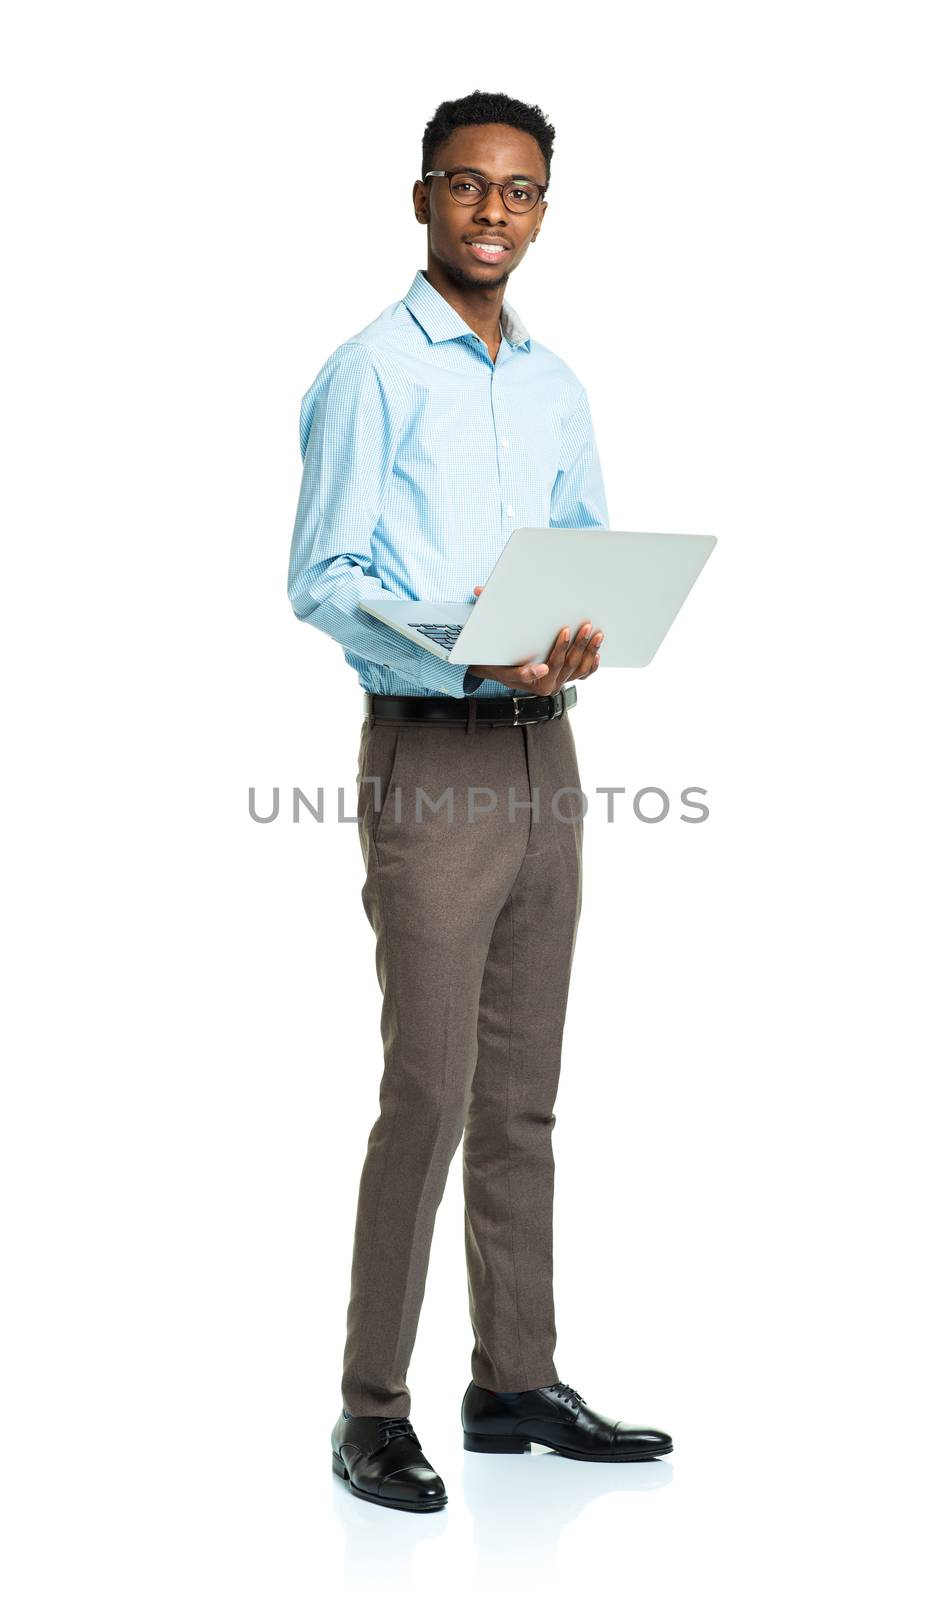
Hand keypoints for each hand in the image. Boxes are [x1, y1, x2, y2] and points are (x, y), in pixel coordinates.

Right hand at [468, 585, 603, 695]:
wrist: (503, 670)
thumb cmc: (497, 653)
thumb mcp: (487, 638)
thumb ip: (485, 615)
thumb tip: (477, 589)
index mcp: (520, 677)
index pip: (532, 672)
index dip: (540, 666)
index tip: (543, 665)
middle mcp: (539, 686)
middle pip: (562, 666)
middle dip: (575, 646)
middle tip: (583, 628)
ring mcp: (554, 684)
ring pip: (576, 670)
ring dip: (588, 651)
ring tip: (596, 634)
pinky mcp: (564, 680)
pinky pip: (582, 675)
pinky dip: (590, 665)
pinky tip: (596, 652)